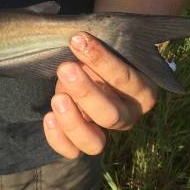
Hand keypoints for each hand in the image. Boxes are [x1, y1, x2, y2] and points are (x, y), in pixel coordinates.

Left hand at [43, 33, 157, 157]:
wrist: (85, 67)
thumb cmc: (98, 54)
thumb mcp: (102, 47)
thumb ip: (97, 45)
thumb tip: (80, 38)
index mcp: (141, 91)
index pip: (125, 79)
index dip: (101, 60)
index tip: (78, 40)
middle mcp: (128, 116)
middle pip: (110, 115)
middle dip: (85, 92)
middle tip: (65, 69)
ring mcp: (105, 132)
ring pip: (95, 143)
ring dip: (73, 121)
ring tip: (57, 98)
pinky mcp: (83, 141)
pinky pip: (72, 151)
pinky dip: (58, 139)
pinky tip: (49, 117)